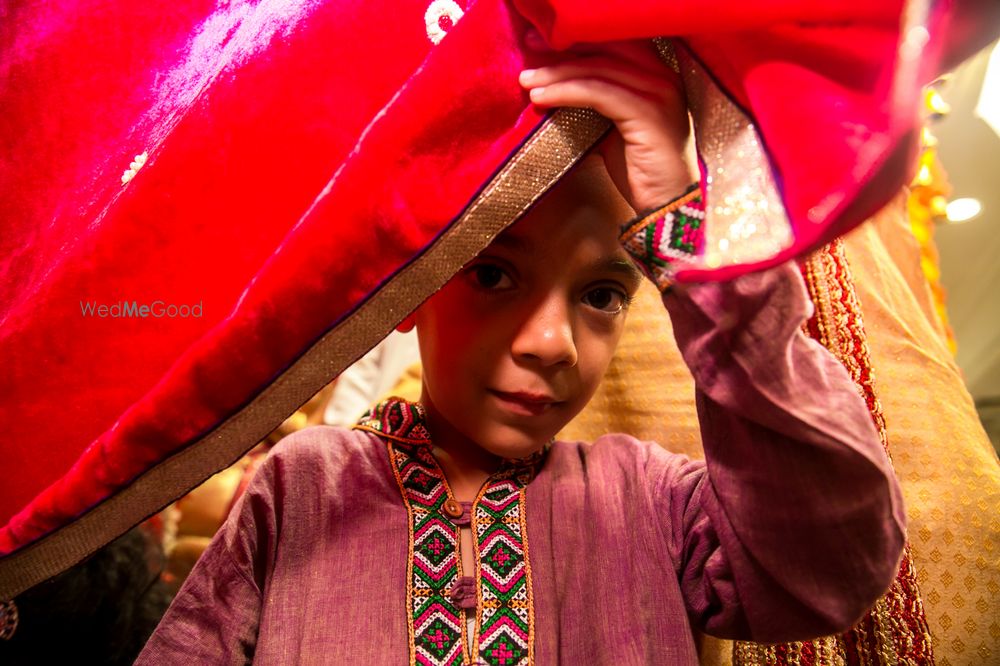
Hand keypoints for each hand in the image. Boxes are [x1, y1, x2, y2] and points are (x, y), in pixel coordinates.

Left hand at [518, 32, 694, 211]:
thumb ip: (593, 106)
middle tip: (527, 55)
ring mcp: (659, 93)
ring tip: (527, 82)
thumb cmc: (640, 172)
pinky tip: (542, 98)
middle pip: (605, 49)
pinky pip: (598, 93)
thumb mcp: (613, 129)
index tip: (539, 44)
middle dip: (562, 52)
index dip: (576, 41)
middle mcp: (663, 77)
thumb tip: (551, 92)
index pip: (613, 44)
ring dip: (557, 74)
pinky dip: (566, 92)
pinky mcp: (649, 113)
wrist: (667, 206)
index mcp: (657, 75)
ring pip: (598, 70)